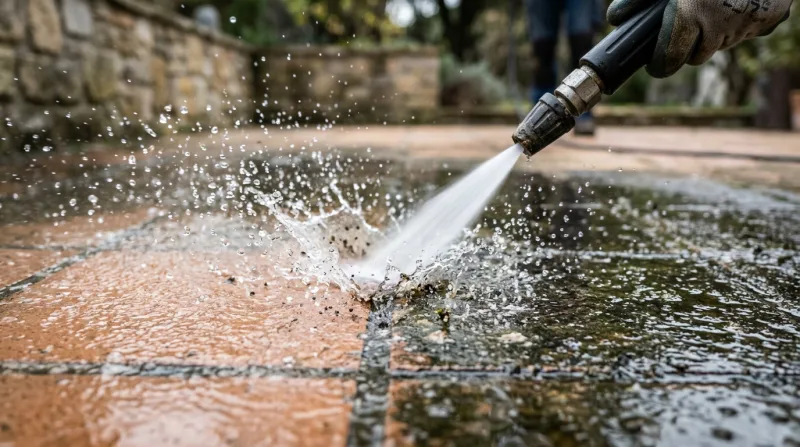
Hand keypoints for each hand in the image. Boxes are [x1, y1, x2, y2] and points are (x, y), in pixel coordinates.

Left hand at [607, 0, 792, 76]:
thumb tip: (615, 18)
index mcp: (692, 13)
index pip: (670, 59)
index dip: (659, 64)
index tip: (654, 66)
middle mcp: (720, 25)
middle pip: (696, 56)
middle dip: (688, 47)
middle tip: (685, 28)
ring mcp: (748, 25)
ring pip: (721, 45)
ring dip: (713, 35)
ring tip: (711, 9)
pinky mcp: (769, 22)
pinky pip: (745, 33)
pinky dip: (736, 24)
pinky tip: (733, 5)